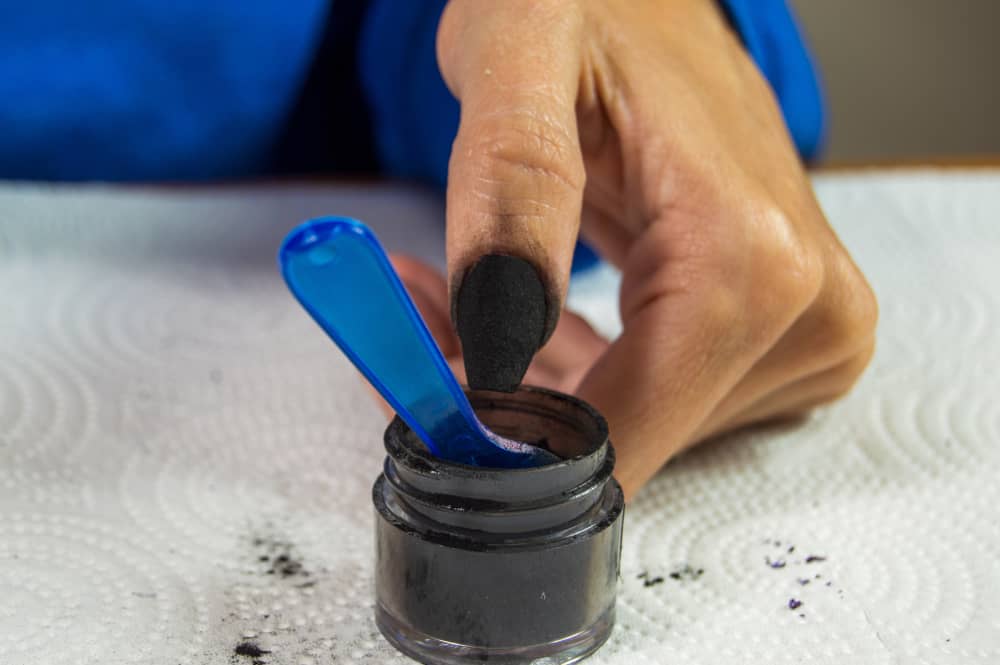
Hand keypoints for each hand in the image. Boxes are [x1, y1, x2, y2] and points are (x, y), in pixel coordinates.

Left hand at [392, 0, 876, 499]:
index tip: (422, 402)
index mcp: (748, 255)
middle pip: (628, 436)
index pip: (622, 433)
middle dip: (508, 406)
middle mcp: (806, 309)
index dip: (507, 440)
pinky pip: (663, 397)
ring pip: (638, 425)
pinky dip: (580, 372)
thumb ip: (512, 187)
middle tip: (421, 323)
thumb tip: (499, 335)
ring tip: (456, 299)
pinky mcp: (790, 332)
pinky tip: (525, 316)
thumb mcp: (519, 58)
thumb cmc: (590, 3)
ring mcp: (809, 327)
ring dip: (535, 385)